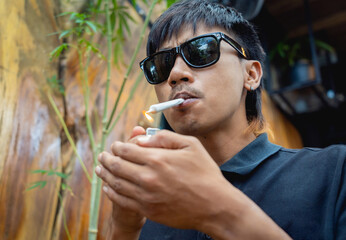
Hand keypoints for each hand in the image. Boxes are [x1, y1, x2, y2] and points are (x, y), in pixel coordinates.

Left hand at [98, 129, 232, 230]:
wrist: (214, 206)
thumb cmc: (205, 173)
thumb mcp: (191, 146)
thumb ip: (164, 138)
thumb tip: (140, 139)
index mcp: (157, 159)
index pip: (126, 150)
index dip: (117, 146)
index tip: (114, 145)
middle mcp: (148, 177)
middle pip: (117, 166)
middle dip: (106, 159)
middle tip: (102, 155)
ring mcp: (146, 196)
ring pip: (116, 183)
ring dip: (105, 174)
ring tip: (99, 169)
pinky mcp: (148, 210)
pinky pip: (122, 201)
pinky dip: (111, 193)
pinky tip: (108, 187)